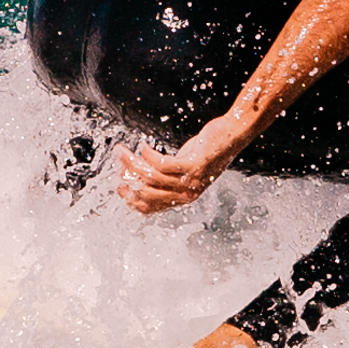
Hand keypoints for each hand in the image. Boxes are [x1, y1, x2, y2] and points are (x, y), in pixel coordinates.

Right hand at [117, 114, 243, 214]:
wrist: (230, 138)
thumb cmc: (204, 152)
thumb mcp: (183, 168)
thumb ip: (164, 175)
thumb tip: (134, 174)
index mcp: (182, 198)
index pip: (150, 209)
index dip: (131, 199)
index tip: (118, 185)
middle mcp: (187, 194)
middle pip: (147, 192)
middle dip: (128, 178)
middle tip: (118, 164)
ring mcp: (191, 181)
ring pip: (152, 177)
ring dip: (133, 163)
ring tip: (122, 151)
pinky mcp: (193, 165)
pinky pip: (163, 164)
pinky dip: (149, 155)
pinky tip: (143, 147)